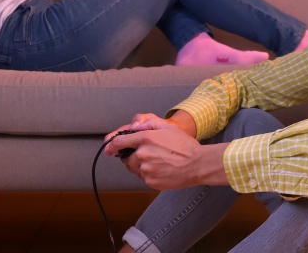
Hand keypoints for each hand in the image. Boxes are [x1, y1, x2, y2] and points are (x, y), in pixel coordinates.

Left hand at [109, 128, 229, 189]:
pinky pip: (143, 178)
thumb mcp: (168, 127)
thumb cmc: (184, 145)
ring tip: (156, 162)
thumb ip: (149, 124)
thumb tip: (134, 127)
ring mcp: (146, 169)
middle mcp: (142, 154)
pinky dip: (148, 174)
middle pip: (126, 158)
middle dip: (132, 156)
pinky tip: (161, 169)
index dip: (112, 146)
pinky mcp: (150, 182)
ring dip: (139, 166)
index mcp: (145, 139)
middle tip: (146, 154)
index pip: (120, 142)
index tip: (110, 148)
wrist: (197, 164)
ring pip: (134, 169)